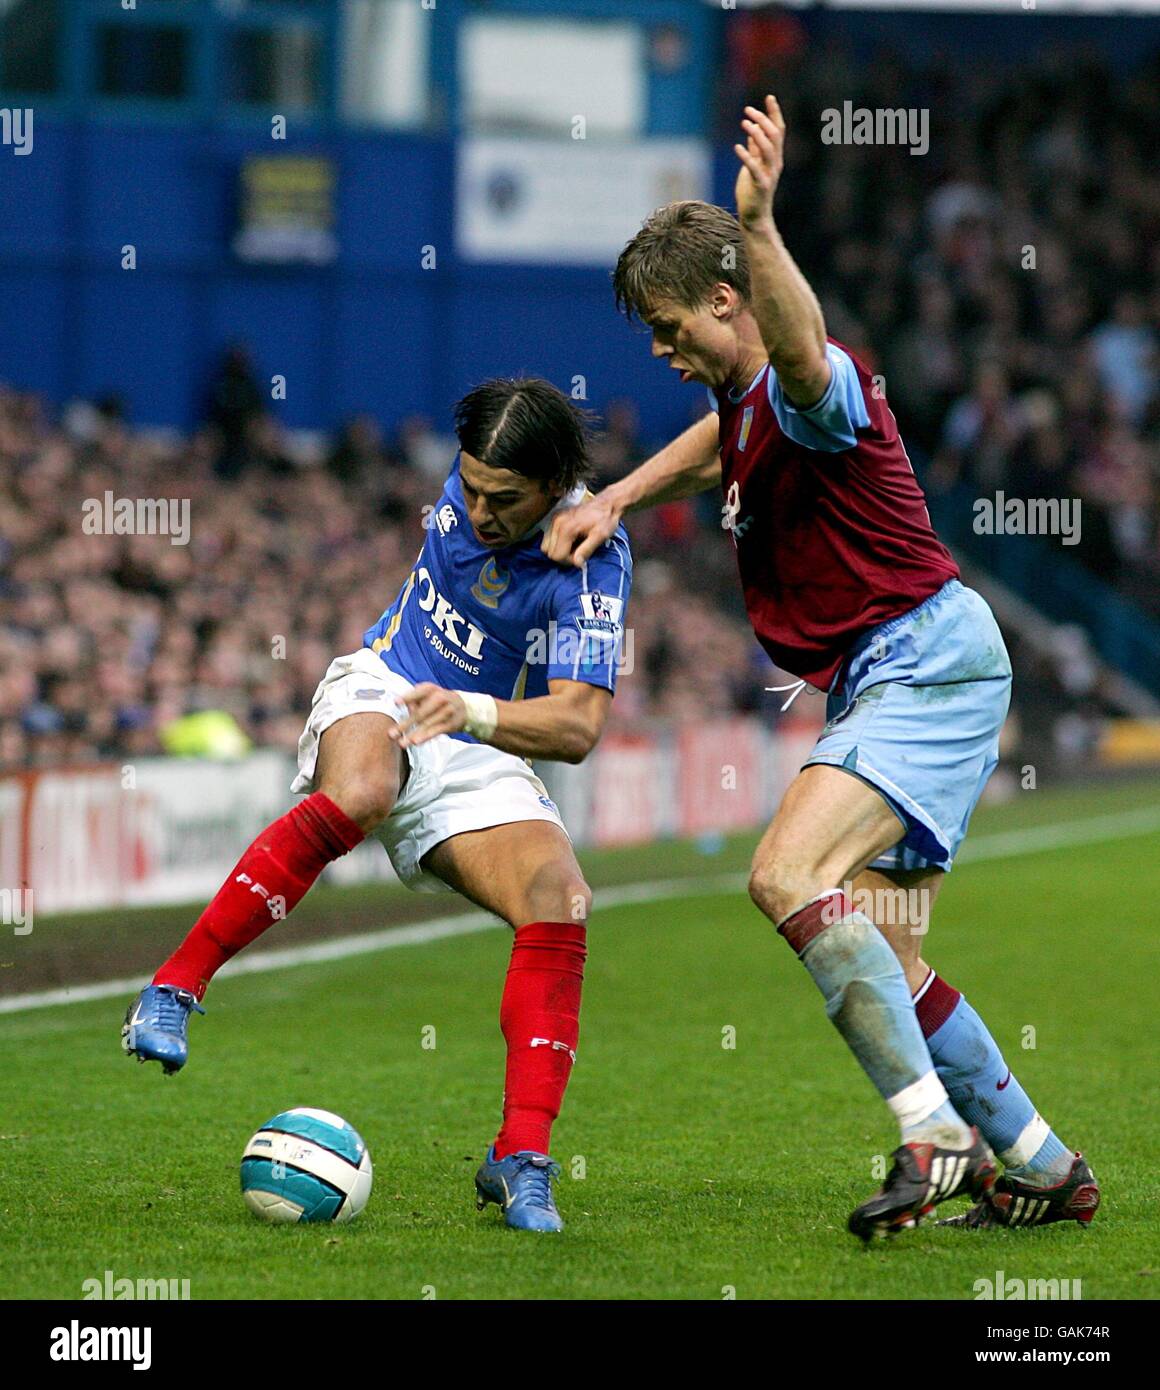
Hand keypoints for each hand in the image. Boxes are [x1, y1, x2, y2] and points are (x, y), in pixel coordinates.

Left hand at [388, 683, 466, 747]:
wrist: (463, 706)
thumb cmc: (438, 700)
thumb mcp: (427, 695)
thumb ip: (414, 701)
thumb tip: (406, 709)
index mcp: (430, 689)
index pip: (418, 692)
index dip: (407, 697)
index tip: (396, 703)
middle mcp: (440, 698)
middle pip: (420, 713)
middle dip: (406, 724)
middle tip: (392, 733)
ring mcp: (446, 711)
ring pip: (427, 725)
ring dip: (414, 734)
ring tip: (402, 742)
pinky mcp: (451, 724)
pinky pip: (436, 731)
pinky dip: (426, 737)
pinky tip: (416, 742)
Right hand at [540, 492, 621, 566]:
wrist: (606, 503)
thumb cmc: (605, 518)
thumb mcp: (600, 536)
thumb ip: (586, 550)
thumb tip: (577, 563)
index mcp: (567, 528)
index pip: (557, 555)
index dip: (569, 561)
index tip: (580, 557)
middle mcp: (557, 522)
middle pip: (549, 552)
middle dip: (563, 556)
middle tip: (577, 552)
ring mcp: (555, 519)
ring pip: (546, 546)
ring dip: (558, 550)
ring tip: (573, 546)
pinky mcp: (555, 518)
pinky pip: (549, 537)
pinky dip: (557, 543)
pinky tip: (570, 540)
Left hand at [734, 94, 784, 228]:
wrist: (754, 217)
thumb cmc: (752, 192)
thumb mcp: (753, 167)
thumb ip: (754, 151)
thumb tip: (752, 133)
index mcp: (775, 157)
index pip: (779, 130)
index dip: (775, 113)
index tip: (769, 97)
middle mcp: (775, 163)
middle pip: (774, 136)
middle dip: (763, 120)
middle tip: (748, 111)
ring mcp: (769, 175)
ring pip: (768, 149)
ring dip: (757, 134)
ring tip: (744, 123)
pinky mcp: (761, 186)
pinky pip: (755, 168)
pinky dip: (746, 156)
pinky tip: (737, 147)